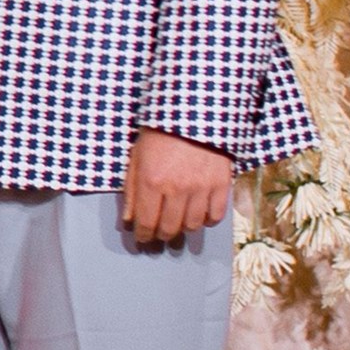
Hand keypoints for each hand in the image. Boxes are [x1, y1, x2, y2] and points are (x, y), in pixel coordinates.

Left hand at [120, 128, 238, 250]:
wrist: (195, 111)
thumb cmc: (161, 131)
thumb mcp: (137, 157)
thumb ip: (131, 190)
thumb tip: (128, 219)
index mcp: (151, 182)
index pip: (146, 222)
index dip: (143, 235)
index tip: (143, 239)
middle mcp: (176, 189)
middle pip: (169, 228)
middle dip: (162, 236)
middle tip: (159, 235)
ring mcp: (201, 188)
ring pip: (192, 225)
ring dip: (183, 229)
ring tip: (178, 226)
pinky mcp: (221, 184)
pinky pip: (216, 215)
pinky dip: (207, 220)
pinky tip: (200, 217)